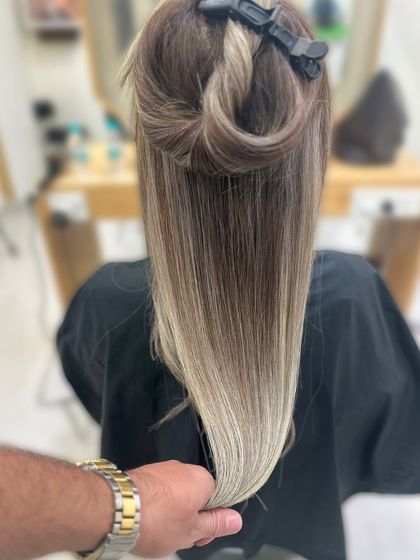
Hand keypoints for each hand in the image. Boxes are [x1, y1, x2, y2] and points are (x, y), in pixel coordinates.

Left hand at [128, 460, 242, 556]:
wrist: (118, 509)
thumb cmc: (155, 519)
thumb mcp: (193, 531)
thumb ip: (216, 524)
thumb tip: (234, 520)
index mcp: (202, 479)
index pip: (217, 500)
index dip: (210, 523)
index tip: (200, 536)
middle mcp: (183, 469)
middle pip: (196, 497)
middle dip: (189, 519)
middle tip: (179, 537)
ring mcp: (163, 470)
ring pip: (176, 496)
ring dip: (172, 513)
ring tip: (159, 531)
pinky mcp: (145, 474)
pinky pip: (159, 492)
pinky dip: (156, 506)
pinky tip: (148, 522)